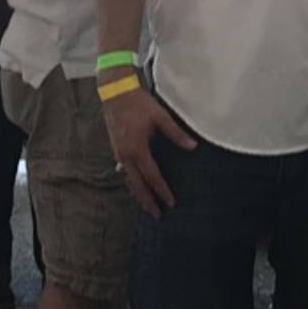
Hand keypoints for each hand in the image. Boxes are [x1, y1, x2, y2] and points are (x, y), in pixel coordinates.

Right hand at [101, 81, 195, 217]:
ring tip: (147, 205)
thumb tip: (192, 146)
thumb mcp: (160, 116)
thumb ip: (176, 133)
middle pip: (137, 185)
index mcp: (137, 149)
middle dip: (147, 201)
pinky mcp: (115, 149)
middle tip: (157, 215)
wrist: (116, 93)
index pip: (152, 176)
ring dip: (138, 193)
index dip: (162, 190)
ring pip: (129, 180)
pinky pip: (124, 171)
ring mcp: (118, 153)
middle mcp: (125, 155)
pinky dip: (131, 181)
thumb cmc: (139, 104)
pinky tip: (136, 184)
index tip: (170, 202)